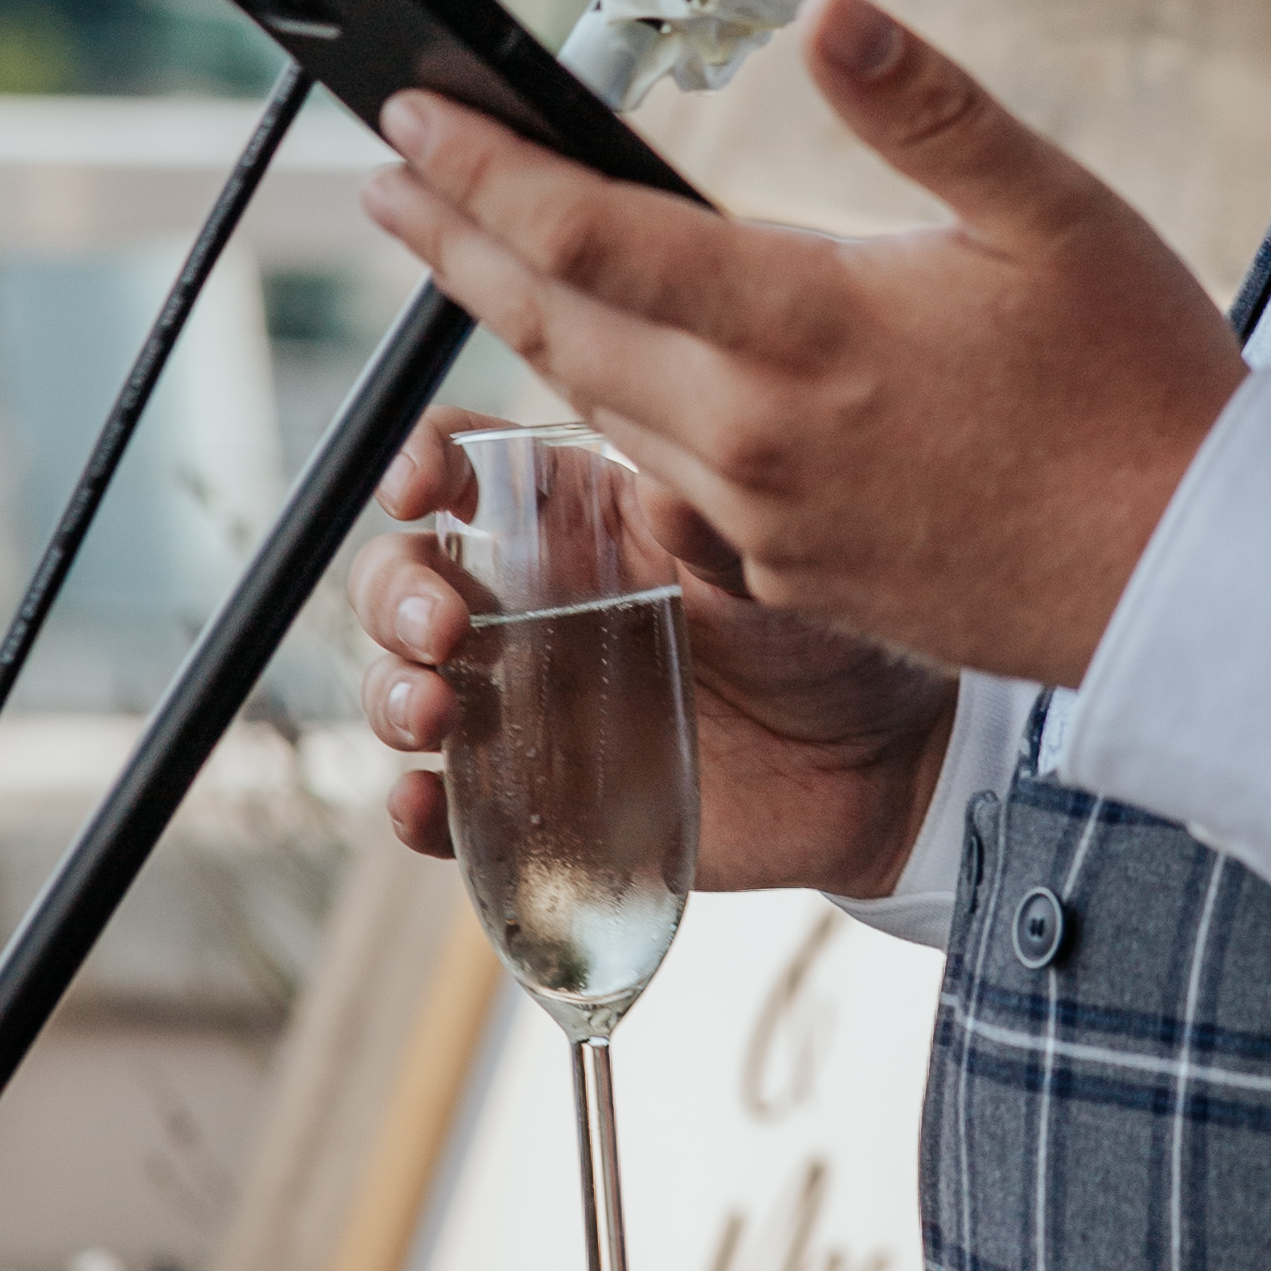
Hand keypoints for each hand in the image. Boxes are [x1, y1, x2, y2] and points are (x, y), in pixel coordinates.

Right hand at [353, 409, 961, 902]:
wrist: (880, 770)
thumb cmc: (828, 634)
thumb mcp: (781, 566)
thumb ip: (716, 526)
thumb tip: (655, 491)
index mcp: (584, 516)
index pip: (474, 465)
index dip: (424, 462)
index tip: (416, 489)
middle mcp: (538, 603)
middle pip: (411, 576)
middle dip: (395, 594)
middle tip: (441, 629)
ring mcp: (529, 704)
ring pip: (408, 684)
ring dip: (389, 694)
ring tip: (434, 711)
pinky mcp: (541, 798)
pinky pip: (448, 805)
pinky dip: (414, 808)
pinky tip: (424, 805)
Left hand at [355, 0, 1246, 704]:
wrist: (1189, 578)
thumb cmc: (1138, 384)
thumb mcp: (1052, 212)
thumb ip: (925, 109)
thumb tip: (828, 9)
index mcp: (811, 331)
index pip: (593, 239)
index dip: (484, 171)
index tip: (409, 117)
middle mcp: (758, 438)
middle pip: (555, 328)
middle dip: (458, 241)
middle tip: (385, 175)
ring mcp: (764, 522)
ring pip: (600, 408)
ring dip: (519, 322)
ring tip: (472, 252)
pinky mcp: (789, 578)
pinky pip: (664, 481)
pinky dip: (609, 409)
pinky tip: (610, 371)